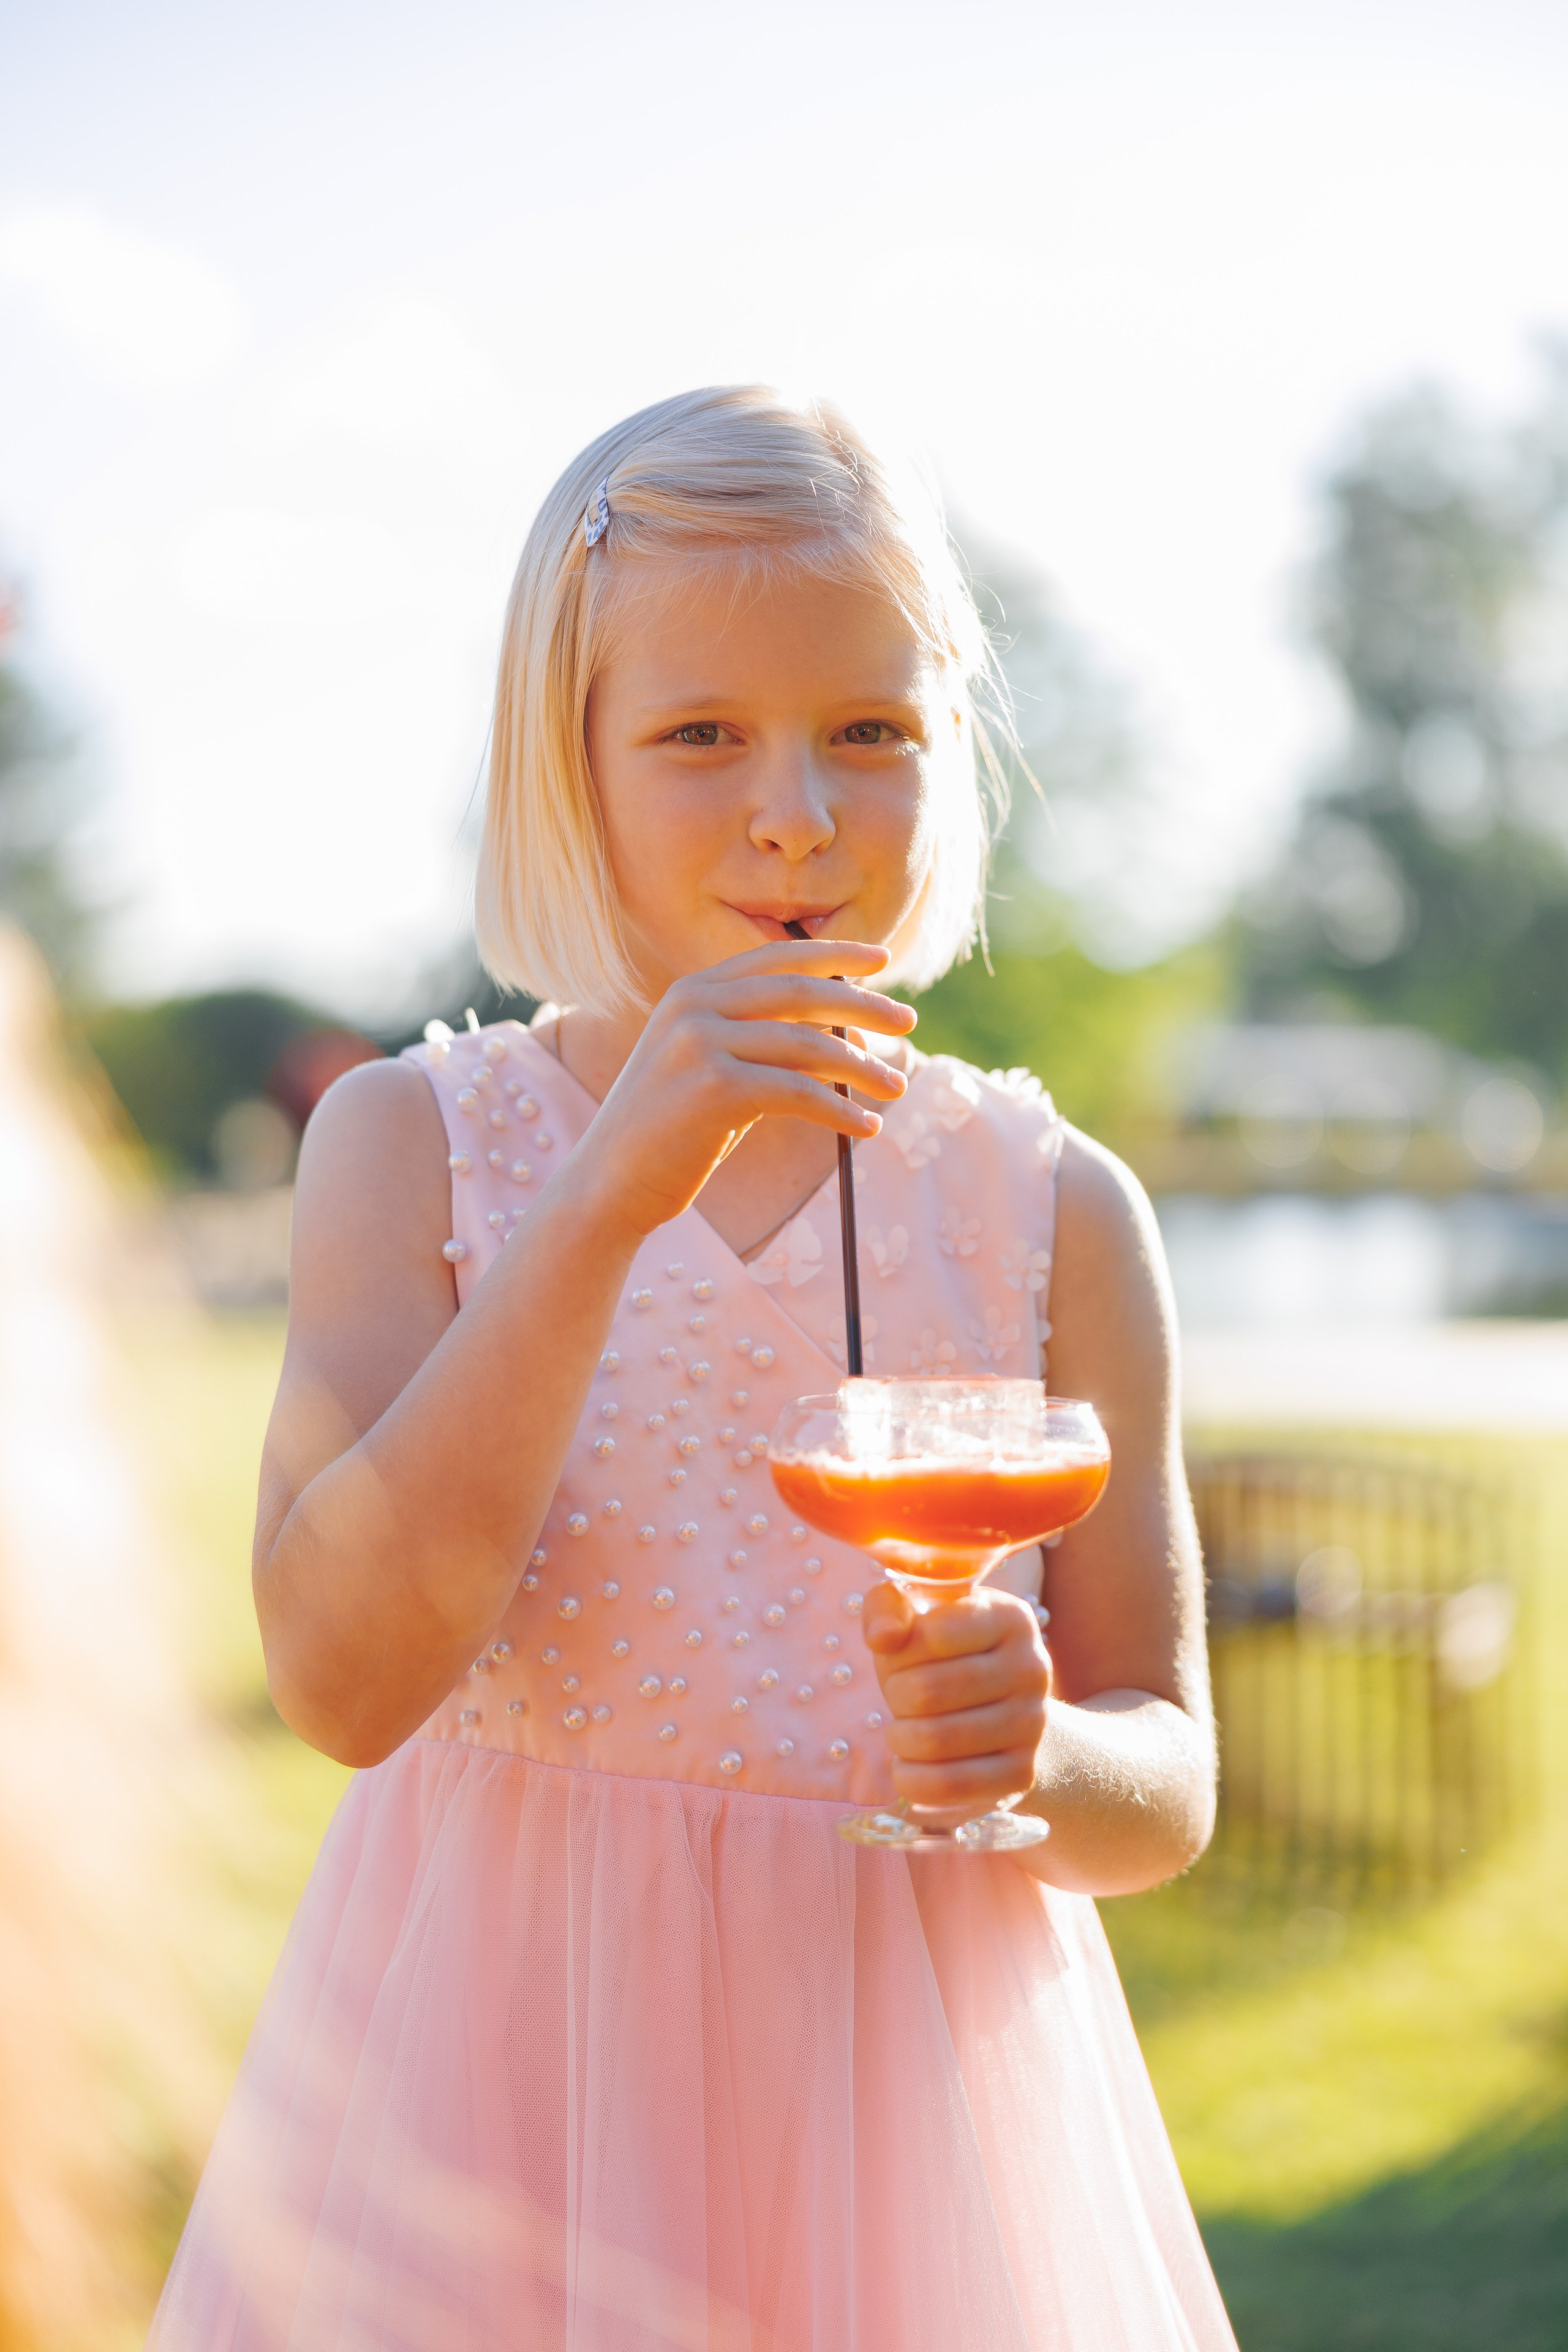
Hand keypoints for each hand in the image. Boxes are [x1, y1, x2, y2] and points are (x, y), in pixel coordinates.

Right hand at [570, 939, 915, 1239]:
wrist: (610, 1183)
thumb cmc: (671, 1130)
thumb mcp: (712, 1067)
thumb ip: (760, 1039)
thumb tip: (841, 1028)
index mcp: (692, 990)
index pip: (777, 958)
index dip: (834, 955)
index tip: (882, 960)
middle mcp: (693, 1005)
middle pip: (801, 992)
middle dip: (863, 1005)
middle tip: (908, 1022)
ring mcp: (700, 1043)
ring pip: (807, 1044)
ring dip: (862, 1067)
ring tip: (898, 1086)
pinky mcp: (714, 1088)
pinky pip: (799, 1093)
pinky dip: (840, 1110)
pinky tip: (867, 1129)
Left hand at [861, 1583, 1050, 1822]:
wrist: (1001, 1713)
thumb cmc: (945, 1657)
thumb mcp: (914, 1618)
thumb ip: (888, 1607)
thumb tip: (884, 1637)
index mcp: (1010, 1617)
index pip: (932, 1635)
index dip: (898, 1652)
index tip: (904, 1656)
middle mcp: (1032, 1667)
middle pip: (926, 1691)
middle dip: (895, 1697)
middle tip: (901, 1698)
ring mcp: (1032, 1723)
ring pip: (934, 1740)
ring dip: (900, 1738)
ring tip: (904, 1730)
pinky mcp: (1022, 1772)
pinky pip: (948, 1785)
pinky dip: (911, 1778)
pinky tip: (909, 1765)